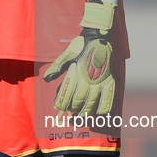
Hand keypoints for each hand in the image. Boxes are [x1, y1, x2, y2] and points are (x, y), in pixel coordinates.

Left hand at [43, 0, 116, 116]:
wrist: (99, 37)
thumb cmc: (81, 45)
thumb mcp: (66, 54)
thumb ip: (57, 67)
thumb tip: (47, 79)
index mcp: (75, 72)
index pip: (66, 93)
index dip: (61, 103)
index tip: (58, 108)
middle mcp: (87, 79)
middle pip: (78, 100)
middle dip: (72, 110)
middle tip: (68, 115)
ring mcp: (99, 80)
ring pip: (92, 102)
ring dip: (85, 112)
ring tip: (80, 118)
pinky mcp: (108, 80)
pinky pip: (108, 97)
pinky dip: (103, 107)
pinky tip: (99, 113)